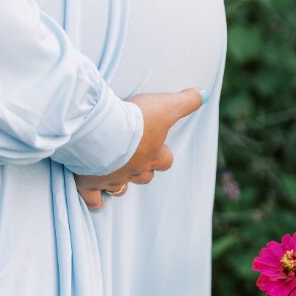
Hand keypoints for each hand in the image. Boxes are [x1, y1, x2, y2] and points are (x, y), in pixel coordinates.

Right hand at [73, 88, 205, 209]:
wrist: (100, 130)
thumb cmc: (134, 119)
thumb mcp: (165, 106)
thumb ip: (185, 101)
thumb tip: (204, 93)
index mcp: (152, 155)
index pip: (165, 160)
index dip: (163, 155)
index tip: (158, 146)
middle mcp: (135, 170)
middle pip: (144, 176)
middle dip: (142, 169)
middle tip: (134, 157)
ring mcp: (112, 178)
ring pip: (121, 187)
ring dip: (120, 183)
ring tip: (115, 175)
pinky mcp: (90, 182)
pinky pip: (94, 198)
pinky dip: (95, 200)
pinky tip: (96, 201)